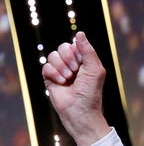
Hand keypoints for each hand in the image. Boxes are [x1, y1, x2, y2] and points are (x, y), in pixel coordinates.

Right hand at [42, 31, 110, 145]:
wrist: (80, 111)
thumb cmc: (91, 92)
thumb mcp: (95, 69)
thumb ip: (88, 50)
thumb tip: (80, 33)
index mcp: (85, 61)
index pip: (75, 45)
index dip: (76, 52)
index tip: (82, 64)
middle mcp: (72, 65)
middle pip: (62, 47)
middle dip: (68, 58)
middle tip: (75, 71)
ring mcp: (61, 72)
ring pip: (52, 56)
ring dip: (61, 67)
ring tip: (68, 79)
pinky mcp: (50, 79)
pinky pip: (45, 66)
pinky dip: (53, 74)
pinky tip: (61, 83)